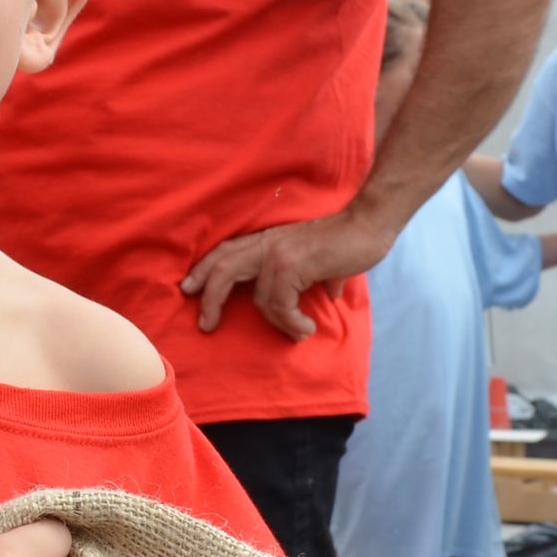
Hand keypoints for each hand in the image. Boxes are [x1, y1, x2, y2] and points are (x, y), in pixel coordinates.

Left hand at [179, 208, 396, 340]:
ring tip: (298, 332)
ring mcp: (277, 254)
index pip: (226, 251)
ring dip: (279, 323)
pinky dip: (291, 322)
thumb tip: (323, 299)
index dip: (204, 269)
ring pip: (259, 298)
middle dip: (210, 298)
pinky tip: (306, 328)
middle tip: (206, 325)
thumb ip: (308, 277)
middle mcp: (266, 243)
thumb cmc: (346, 242)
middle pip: (222, 268)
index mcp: (267, 240)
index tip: (188, 287)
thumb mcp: (314, 260)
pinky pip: (280, 304)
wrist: (368, 225)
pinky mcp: (291, 265)